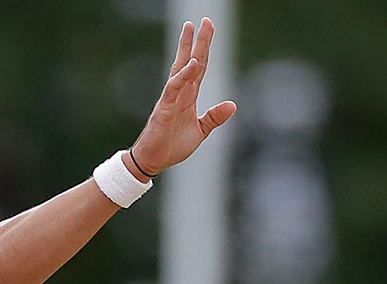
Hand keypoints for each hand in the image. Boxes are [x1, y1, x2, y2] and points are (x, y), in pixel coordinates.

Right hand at [130, 17, 236, 176]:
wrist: (154, 160)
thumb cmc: (172, 146)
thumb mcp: (200, 131)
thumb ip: (214, 117)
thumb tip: (233, 105)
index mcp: (189, 96)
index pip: (200, 67)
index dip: (205, 48)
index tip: (208, 30)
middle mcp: (180, 92)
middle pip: (190, 61)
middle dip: (197, 41)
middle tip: (204, 20)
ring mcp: (171, 98)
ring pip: (180, 68)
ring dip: (186, 49)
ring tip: (190, 30)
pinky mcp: (165, 108)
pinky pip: (174, 87)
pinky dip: (183, 75)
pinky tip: (192, 64)